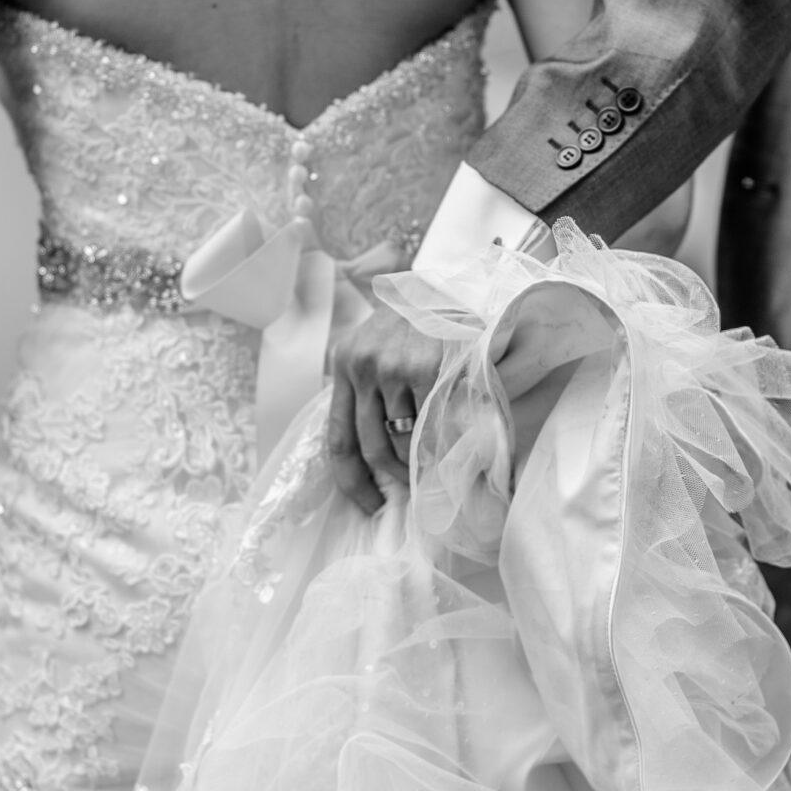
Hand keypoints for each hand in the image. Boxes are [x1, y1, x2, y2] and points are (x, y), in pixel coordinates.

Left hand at [325, 303, 448, 515]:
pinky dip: (441, 440)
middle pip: (371, 447)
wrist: (449, 285)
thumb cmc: (413, 324)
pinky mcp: (427, 369)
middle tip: (412, 488)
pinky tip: (451, 439)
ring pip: (404, 440)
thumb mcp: (375, 348)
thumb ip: (367, 391)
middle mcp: (362, 367)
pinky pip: (432, 424)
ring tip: (435, 461)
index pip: (339, 439)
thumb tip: (375, 458)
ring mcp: (394, 368)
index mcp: (344, 364)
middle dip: (392, 476)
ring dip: (420, 461)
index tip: (369, 506)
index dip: (353, 482)